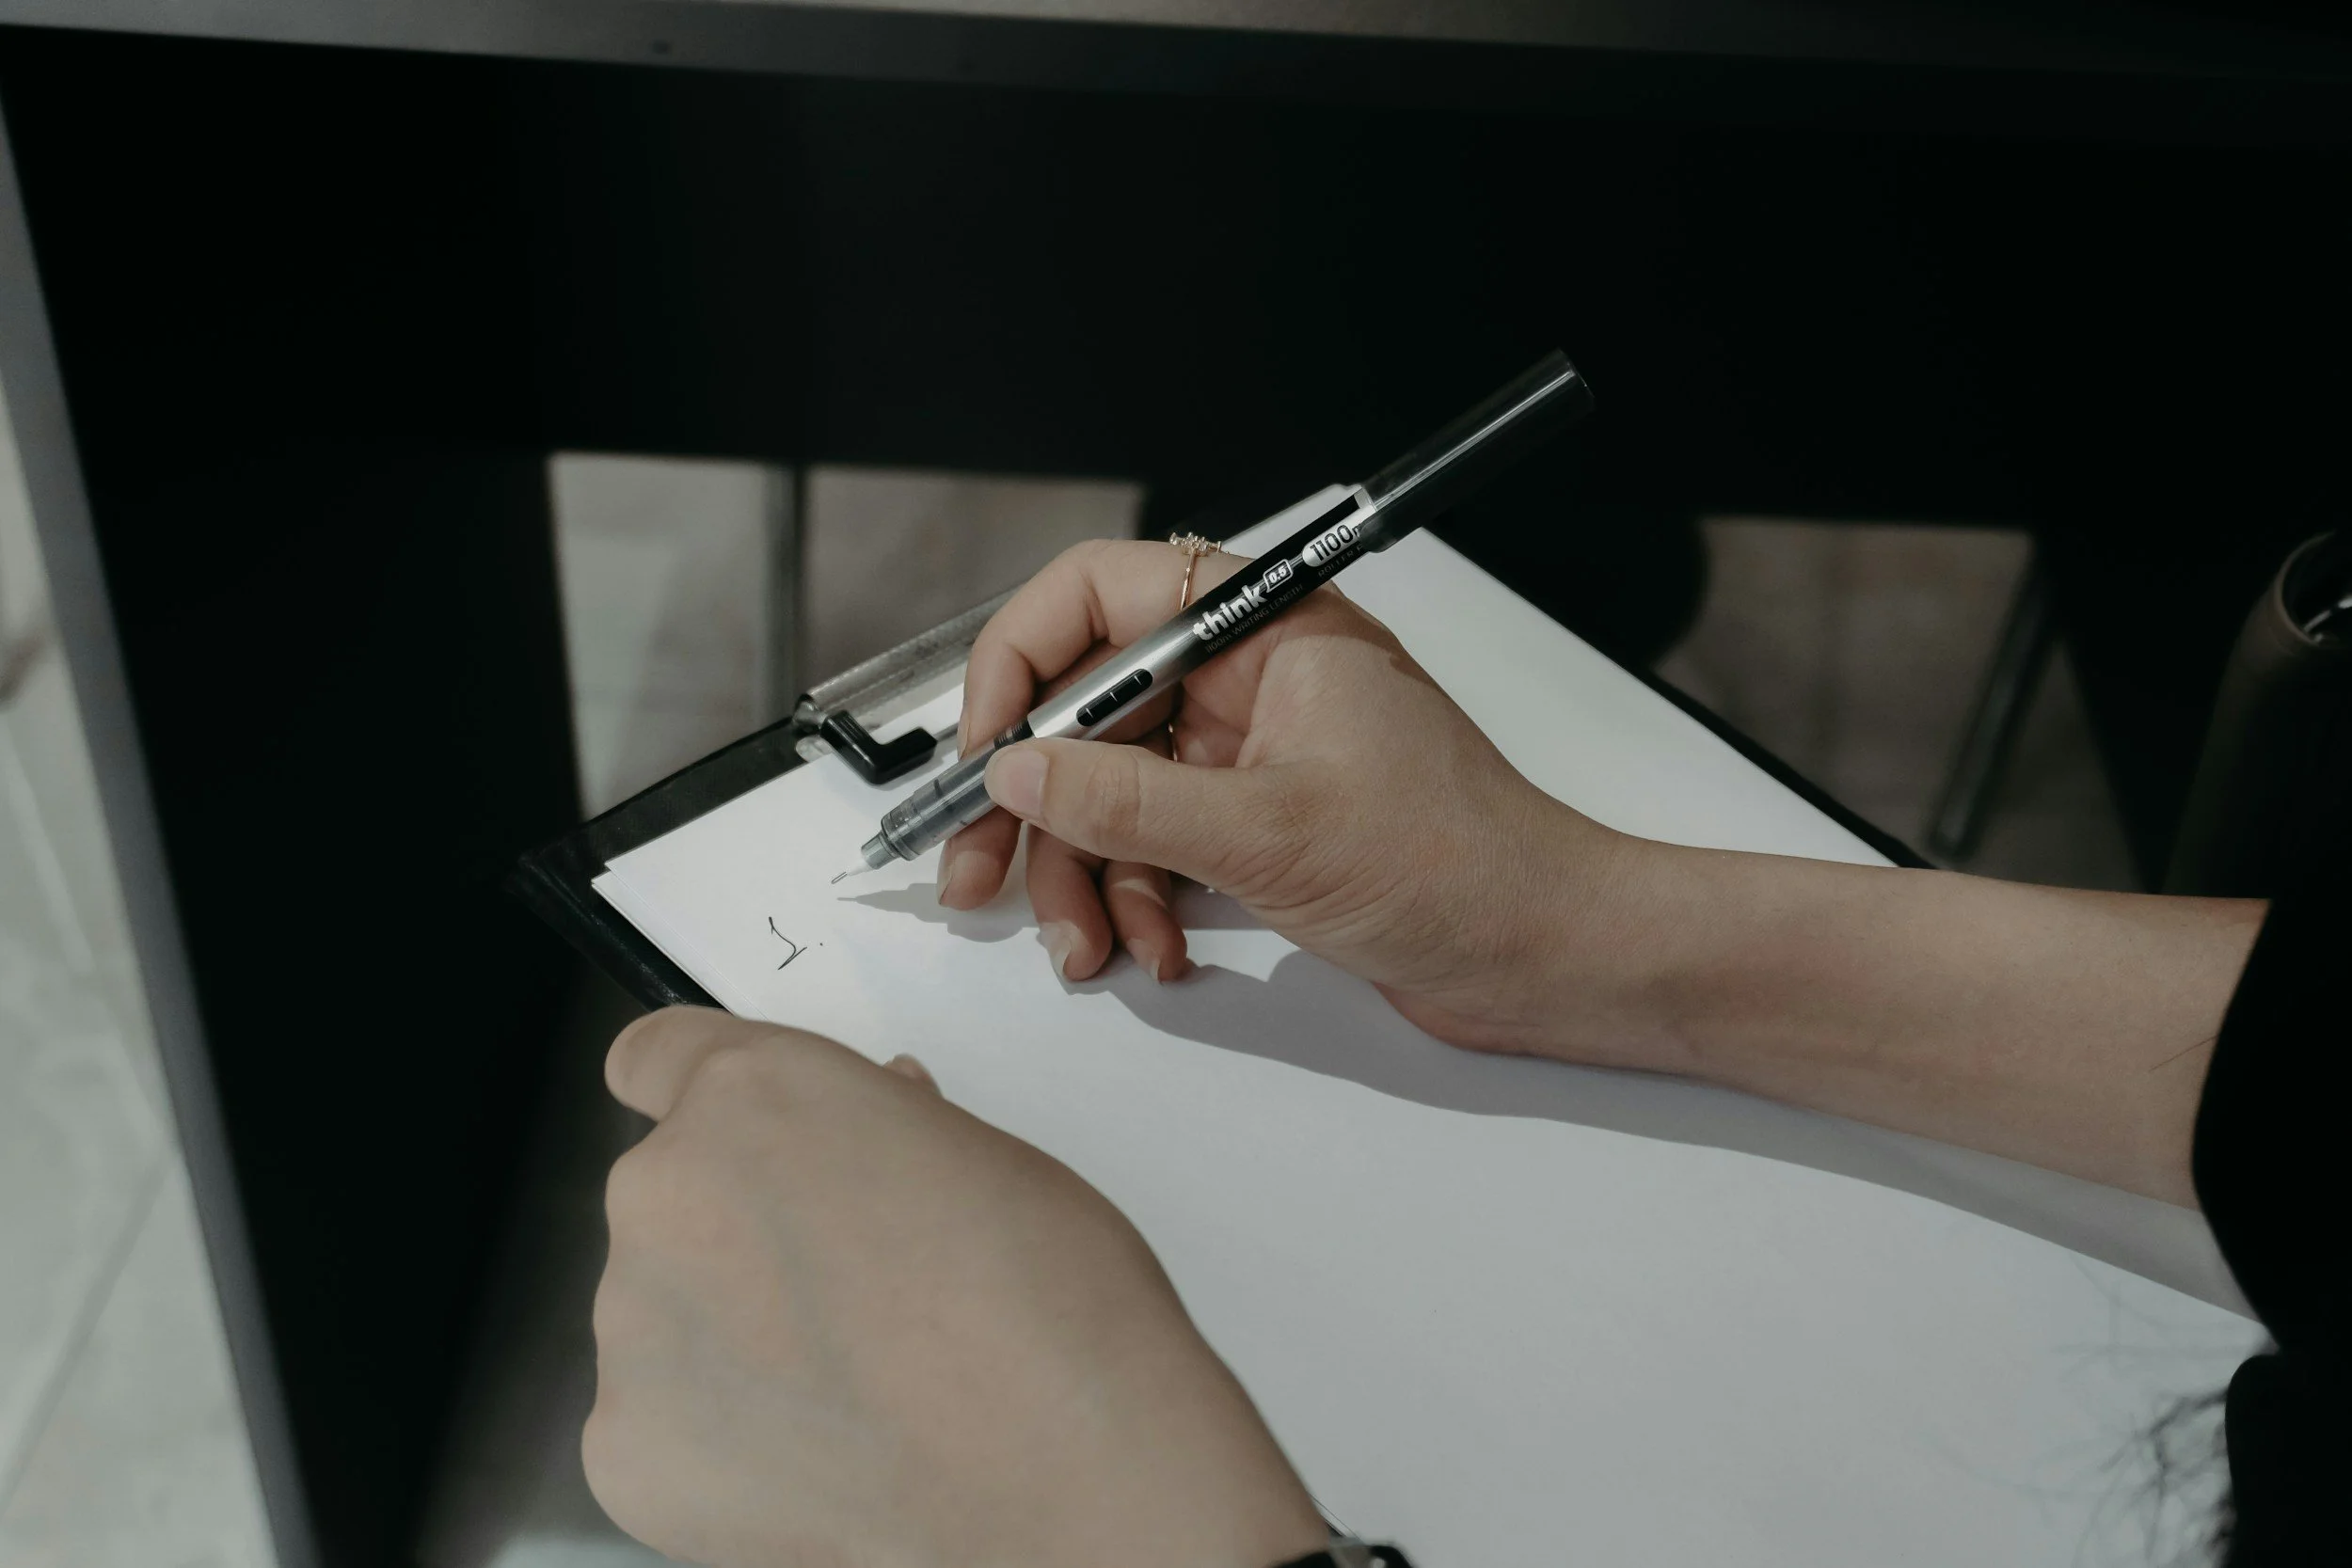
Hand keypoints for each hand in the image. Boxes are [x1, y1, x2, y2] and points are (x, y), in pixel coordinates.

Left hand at [583, 1006, 1327, 1567]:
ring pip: (663, 1314)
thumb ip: (878, 1136)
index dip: (696, 1103)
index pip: (653, 1060)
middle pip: (669, 1198)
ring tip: (852, 1387)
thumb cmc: (1051, 1303)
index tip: (732, 1145)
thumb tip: (858, 1148)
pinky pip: (657, 1422)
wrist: (1063, 1469)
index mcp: (750, 1096)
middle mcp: (665, 1194)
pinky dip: (722, 1439)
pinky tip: (820, 1454)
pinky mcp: (625, 1448)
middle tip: (846, 1293)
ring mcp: (633, 1328)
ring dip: (731, 1338)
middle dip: (740, 1235)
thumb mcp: (978, 1155)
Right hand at [940, 539, 1634, 1055]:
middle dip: (1032, 801)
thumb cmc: (1455, 863)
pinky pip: (1155, 845)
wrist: (1546, 952)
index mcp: (1264, 628)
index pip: (1098, 595)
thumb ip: (1127, 801)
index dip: (1020, 664)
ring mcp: (1251, 752)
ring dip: (1083, 874)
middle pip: (1089, 709)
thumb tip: (1016, 771)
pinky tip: (1155, 950)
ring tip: (1085, 946)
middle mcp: (1249, 677)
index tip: (984, 750)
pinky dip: (1139, 900)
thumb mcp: (1268, 833)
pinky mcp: (1259, 823)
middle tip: (977, 876)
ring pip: (1113, 790)